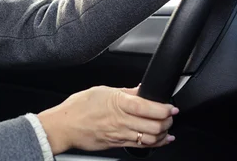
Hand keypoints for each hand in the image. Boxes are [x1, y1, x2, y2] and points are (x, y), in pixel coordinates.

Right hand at [37, 85, 176, 154]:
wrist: (65, 126)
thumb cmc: (78, 107)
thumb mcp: (101, 91)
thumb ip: (124, 92)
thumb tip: (140, 90)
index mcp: (117, 103)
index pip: (147, 107)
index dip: (163, 108)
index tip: (171, 106)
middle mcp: (120, 120)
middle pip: (153, 125)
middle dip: (167, 121)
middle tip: (171, 115)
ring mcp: (120, 134)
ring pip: (150, 138)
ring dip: (163, 133)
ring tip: (167, 126)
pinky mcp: (117, 144)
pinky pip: (141, 146)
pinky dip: (156, 143)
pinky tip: (162, 139)